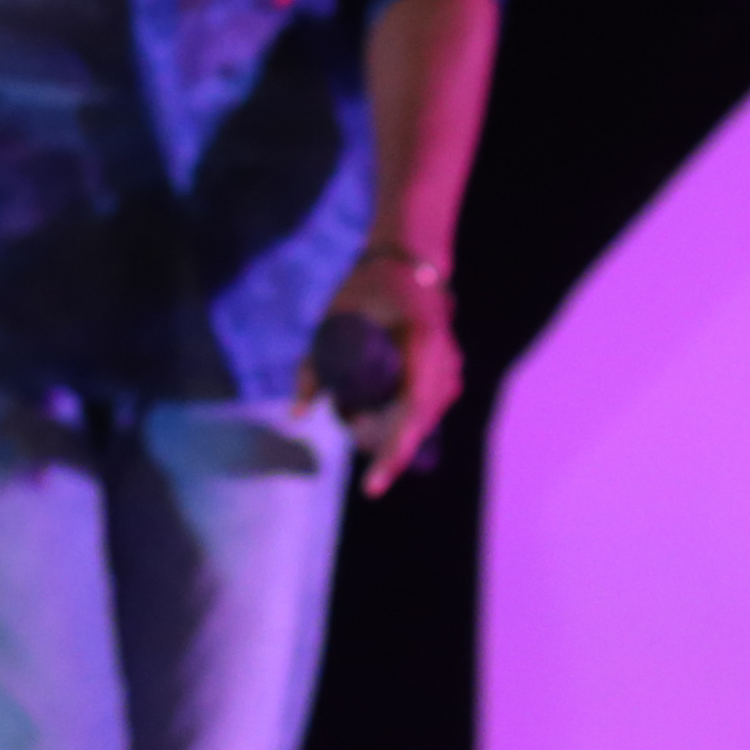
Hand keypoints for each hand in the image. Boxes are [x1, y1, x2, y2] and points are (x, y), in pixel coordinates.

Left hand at [311, 247, 463, 495]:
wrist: (407, 262)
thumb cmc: (367, 287)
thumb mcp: (334, 317)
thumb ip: (313, 366)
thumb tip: (297, 417)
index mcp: (422, 343)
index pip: (412, 412)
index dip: (392, 453)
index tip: (372, 488)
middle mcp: (445, 361)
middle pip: (414, 426)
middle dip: (378, 440)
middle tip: (345, 420)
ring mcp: (452, 369)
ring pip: (420, 421)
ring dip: (387, 428)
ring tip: (354, 406)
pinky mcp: (448, 375)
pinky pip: (424, 411)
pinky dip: (398, 419)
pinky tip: (373, 409)